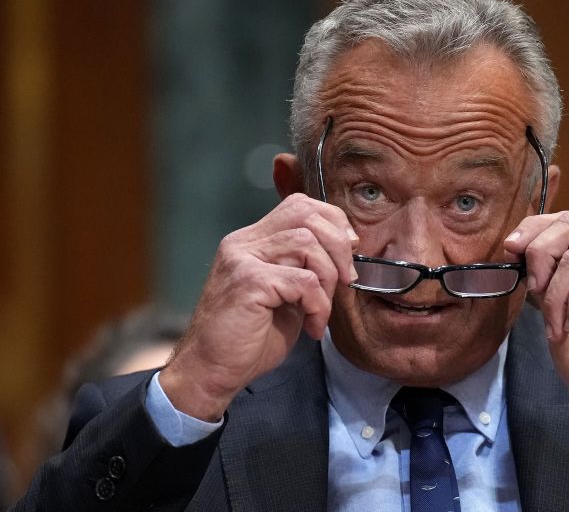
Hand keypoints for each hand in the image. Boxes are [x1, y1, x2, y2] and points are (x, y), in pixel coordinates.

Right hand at [160, 193, 358, 420]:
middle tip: (346, 281)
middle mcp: (243, 242)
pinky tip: (312, 326)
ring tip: (320, 311)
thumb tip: (346, 250)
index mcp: (252, 241)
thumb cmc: (249, 339)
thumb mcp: (285, 295)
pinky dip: (318, 304)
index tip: (349, 251)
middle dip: (338, 246)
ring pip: (307, 244)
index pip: (299, 205)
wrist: (211, 372)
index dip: (333, 222)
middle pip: (306, 214)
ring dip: (328, 280)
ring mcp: (242, 259)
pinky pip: (303, 280)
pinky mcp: (248, 281)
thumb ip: (306, 268)